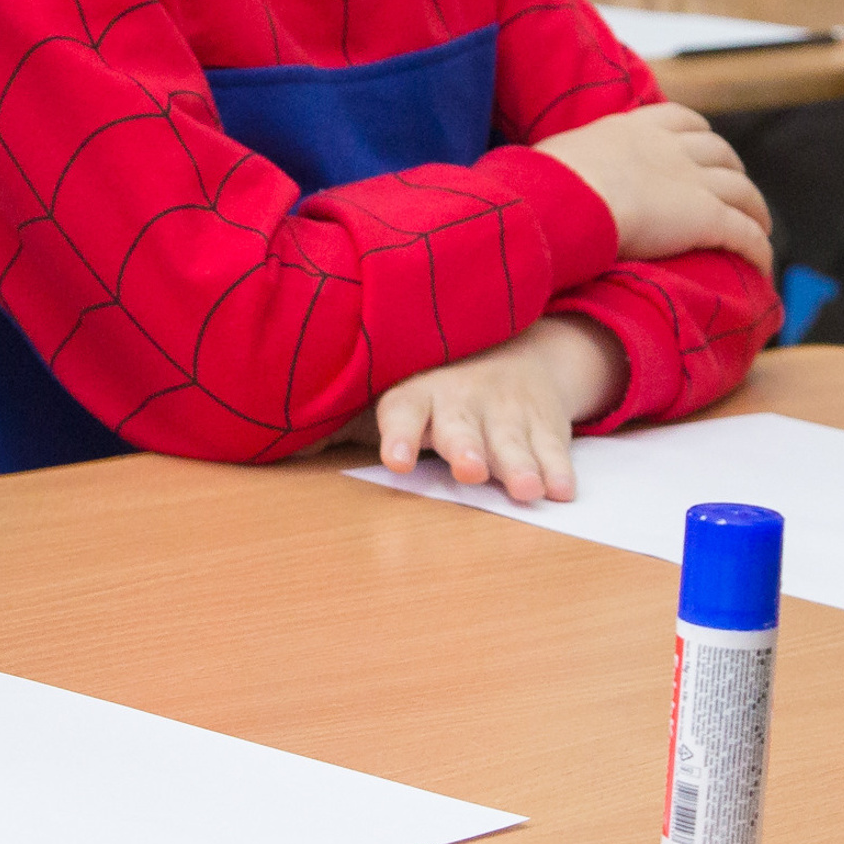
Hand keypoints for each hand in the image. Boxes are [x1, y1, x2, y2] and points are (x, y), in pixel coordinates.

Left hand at [372, 315, 627, 503]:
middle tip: (468, 471)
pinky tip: (562, 490)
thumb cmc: (437, 396)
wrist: (517, 353)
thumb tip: (281, 447)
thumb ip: (347, 427)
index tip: (397, 461)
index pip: (403, 410)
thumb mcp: (400, 401)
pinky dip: (559, 467)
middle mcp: (460, 400)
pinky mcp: (544, 420)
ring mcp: (505, 408)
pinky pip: (553, 445)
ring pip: (511, 439)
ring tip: (525, 490)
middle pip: (461, 425)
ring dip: (518, 465)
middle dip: (466, 448)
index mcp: (417, 396)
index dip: (400, 434)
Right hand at [536, 101, 772, 272]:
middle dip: (732, 169)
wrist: (567, 201)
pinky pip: (745, 233)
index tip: (701, 147)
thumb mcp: (556, 160)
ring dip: (755, 208)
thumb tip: (537, 182)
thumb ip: (567, 166)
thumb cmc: (546, 185)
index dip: (698, 134)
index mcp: (633, 129)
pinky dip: (759, 248)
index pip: (680, 119)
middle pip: (719, 151)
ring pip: (742, 190)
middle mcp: (670, 148)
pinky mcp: (707, 218)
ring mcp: (692, 181)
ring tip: (759, 226)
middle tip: (733, 192)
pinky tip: (762, 266)